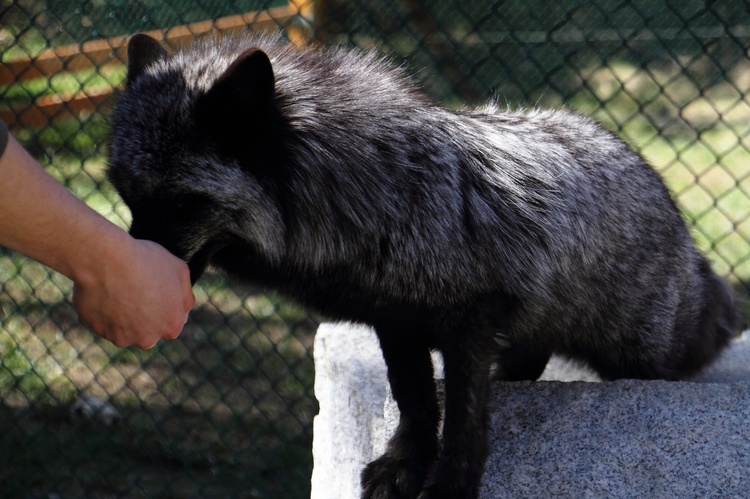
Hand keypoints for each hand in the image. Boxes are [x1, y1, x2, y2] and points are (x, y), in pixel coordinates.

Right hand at [72, 238, 194, 348]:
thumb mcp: (179, 270)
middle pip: (147, 330)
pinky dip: (103, 312)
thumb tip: (183, 307)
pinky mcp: (99, 331)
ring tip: (118, 289)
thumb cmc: (145, 261)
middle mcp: (148, 339)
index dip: (163, 306)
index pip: (171, 322)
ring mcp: (122, 337)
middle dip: (143, 316)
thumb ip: (185, 294)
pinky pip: (103, 323)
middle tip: (135, 290)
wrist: (106, 259)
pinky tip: (103, 293)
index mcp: (172, 326)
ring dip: (122, 316)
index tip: (153, 291)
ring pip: (124, 329)